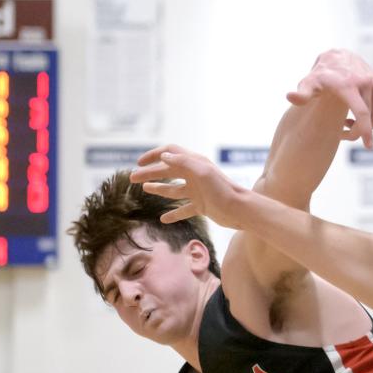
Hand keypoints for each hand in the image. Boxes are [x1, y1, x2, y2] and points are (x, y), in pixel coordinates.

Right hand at [131, 145, 249, 228]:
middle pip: (168, 171)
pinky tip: (163, 219)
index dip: (153, 155)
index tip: (138, 163)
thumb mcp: (202, 172)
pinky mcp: (202, 206)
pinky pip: (183, 209)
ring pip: (174, 189)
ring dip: (159, 189)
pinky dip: (173, 213)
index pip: (170, 153)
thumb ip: (183, 162)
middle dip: (150, 173)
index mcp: (195, 163)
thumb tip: (164, 156)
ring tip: (144, 190)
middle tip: (132, 179)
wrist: (240, 210)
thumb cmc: (223, 190)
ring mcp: (198, 191)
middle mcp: (195, 175)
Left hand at [286, 49, 372, 148]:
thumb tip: (290, 96)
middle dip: (358, 130)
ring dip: (364, 124)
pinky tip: (357, 110)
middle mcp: (366, 82)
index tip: (368, 146)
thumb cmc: (321, 76)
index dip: (365, 131)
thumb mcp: (309, 84)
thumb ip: (302, 94)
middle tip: (342, 128)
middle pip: (368, 119)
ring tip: (347, 119)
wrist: (338, 57)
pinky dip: (372, 115)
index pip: (362, 112)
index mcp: (349, 84)